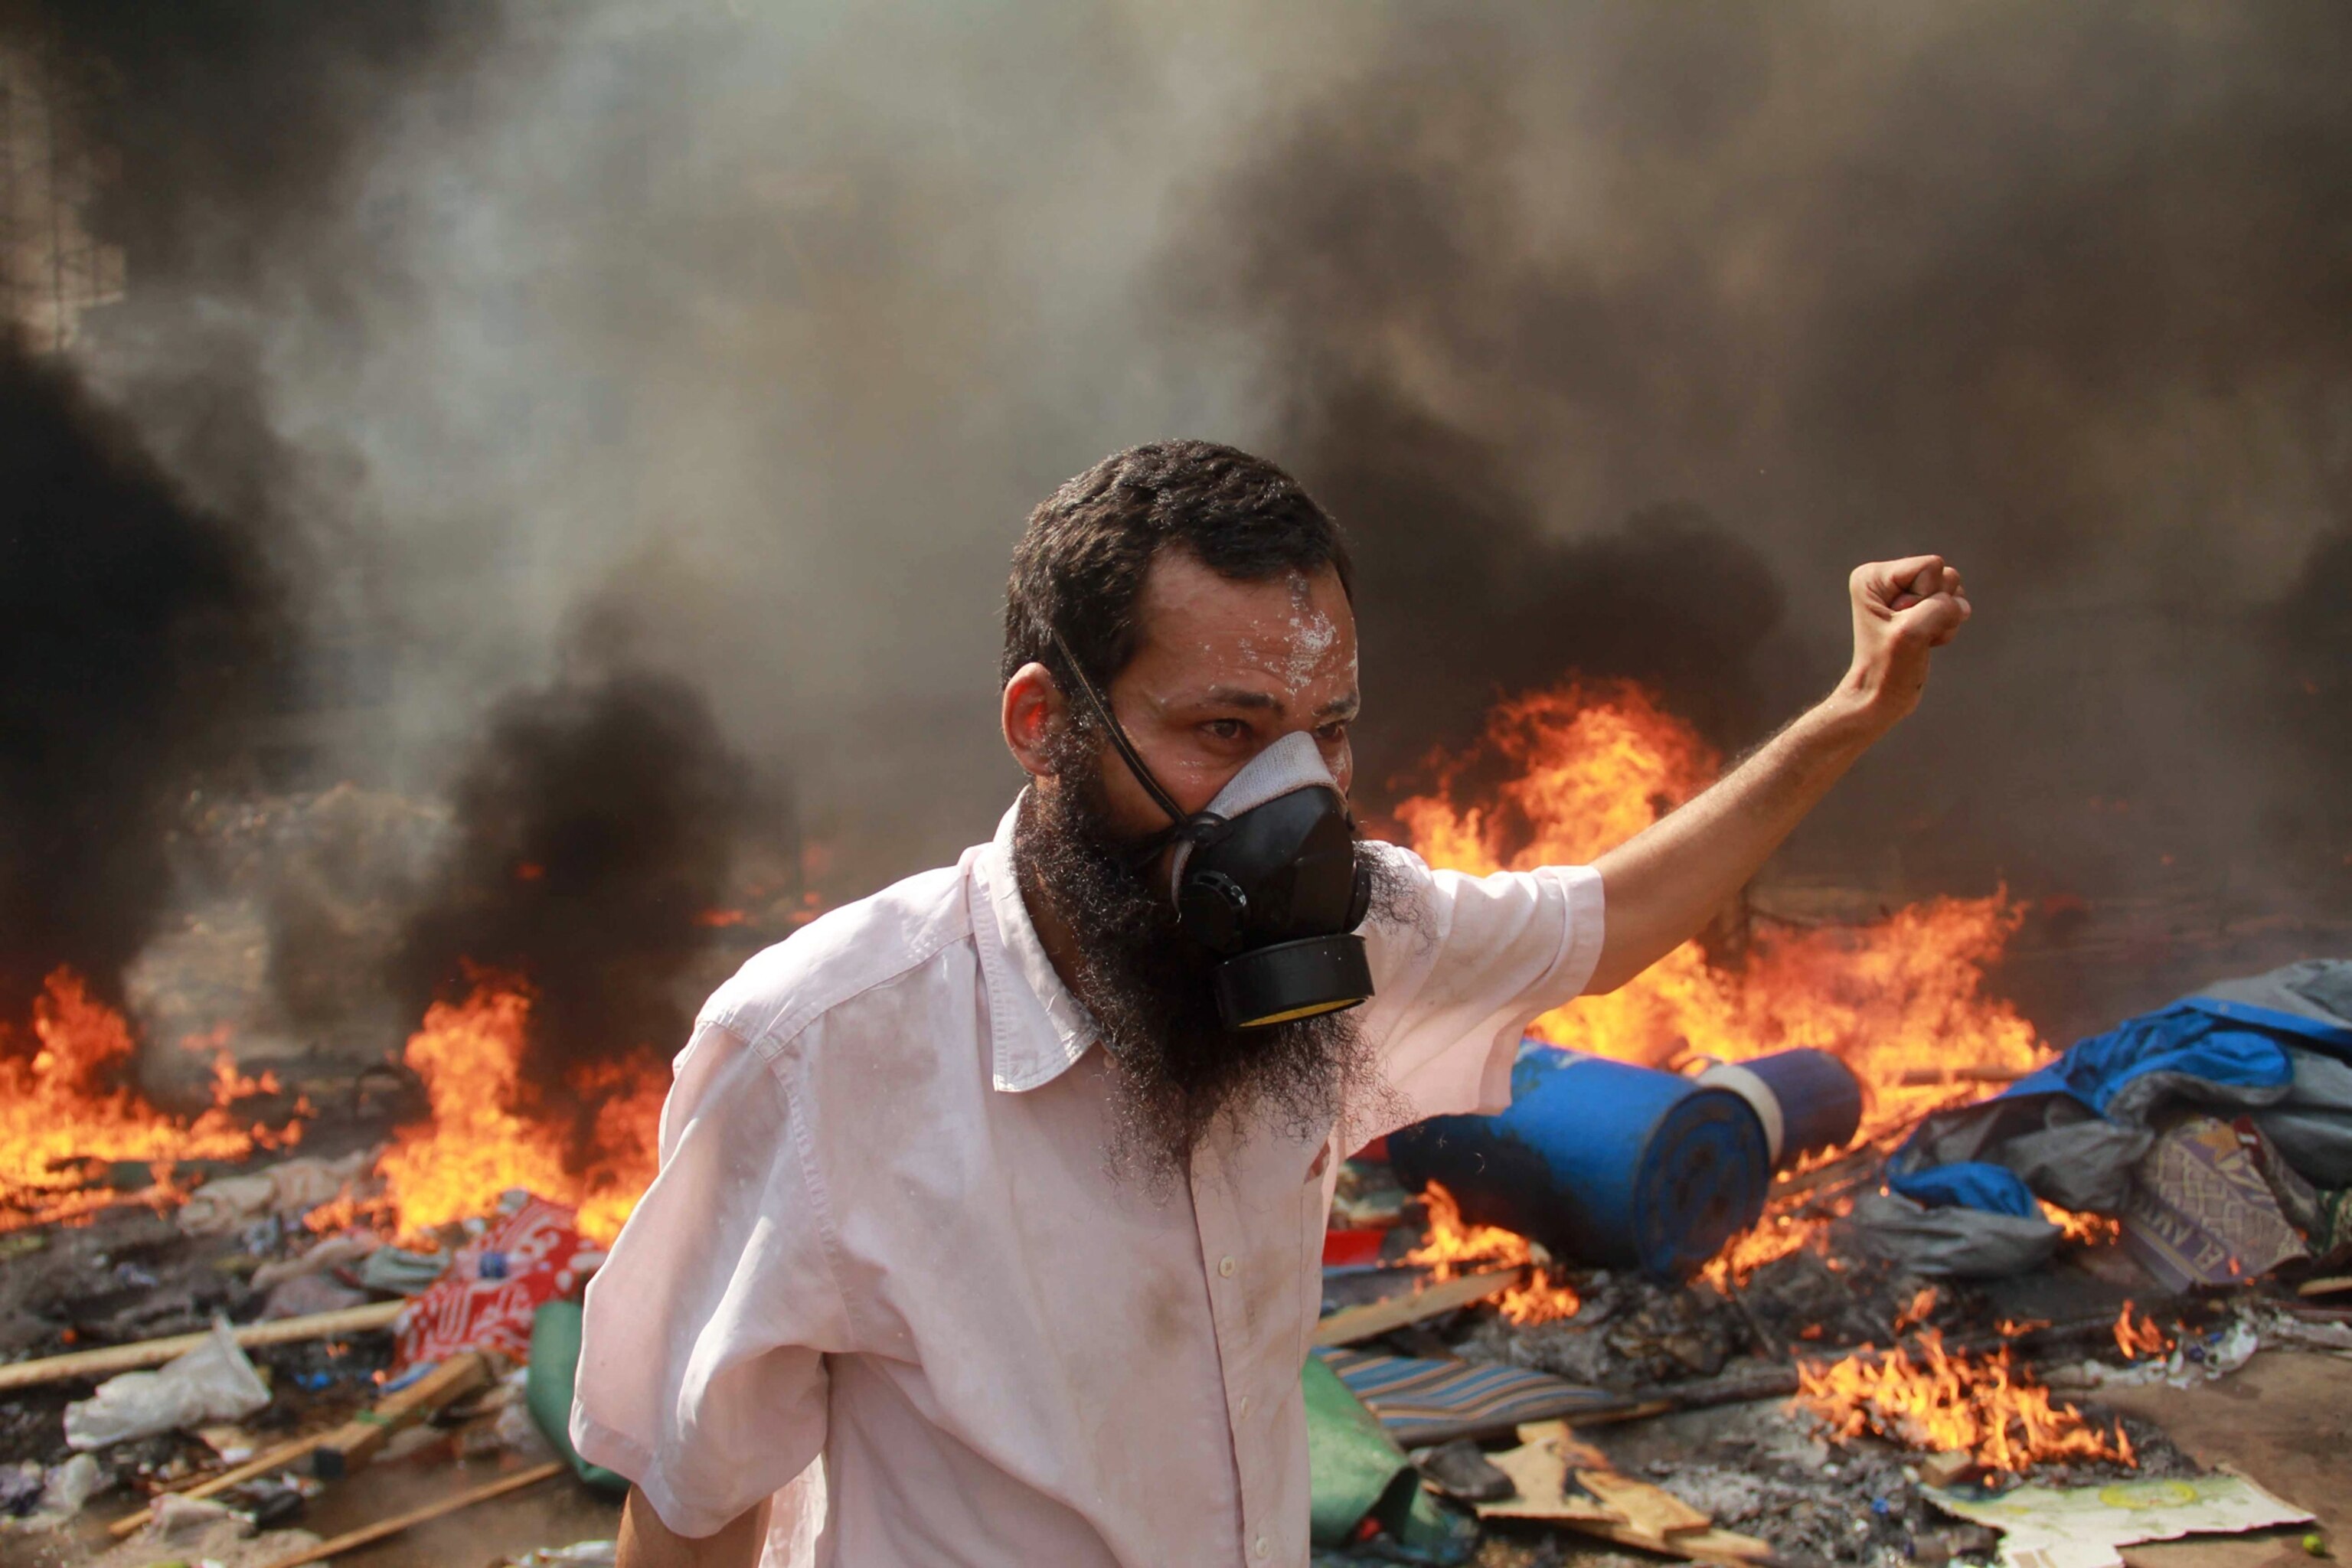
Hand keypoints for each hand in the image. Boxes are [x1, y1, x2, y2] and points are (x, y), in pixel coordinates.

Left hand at [1839, 555, 1970, 731]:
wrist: (1881, 697)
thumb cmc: (1888, 666)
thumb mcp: (1913, 632)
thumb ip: (1942, 607)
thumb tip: (1962, 605)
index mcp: (1874, 576)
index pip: (1931, 566)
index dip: (1926, 597)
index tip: (1901, 622)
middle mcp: (1888, 579)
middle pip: (1945, 575)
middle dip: (1937, 608)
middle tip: (1911, 633)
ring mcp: (1906, 594)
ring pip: (1953, 592)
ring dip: (1944, 620)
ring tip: (1919, 638)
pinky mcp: (1921, 609)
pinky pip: (1955, 607)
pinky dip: (1946, 628)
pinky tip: (1926, 642)